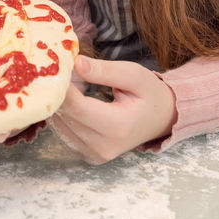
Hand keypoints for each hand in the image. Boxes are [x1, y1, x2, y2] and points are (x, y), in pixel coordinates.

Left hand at [50, 55, 177, 164]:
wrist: (161, 120)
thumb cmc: (149, 94)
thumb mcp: (134, 75)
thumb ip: (105, 70)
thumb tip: (76, 63)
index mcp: (117, 128)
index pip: (77, 107)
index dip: (62, 86)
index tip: (57, 66)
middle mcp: (103, 147)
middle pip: (65, 116)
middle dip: (59, 91)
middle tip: (62, 69)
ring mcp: (93, 154)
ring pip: (59, 124)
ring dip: (59, 102)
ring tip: (72, 84)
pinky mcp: (86, 155)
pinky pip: (63, 132)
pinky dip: (64, 113)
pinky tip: (74, 99)